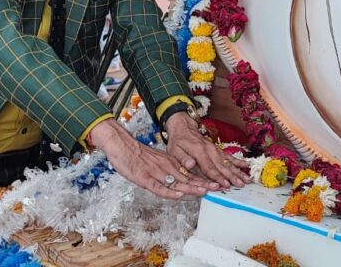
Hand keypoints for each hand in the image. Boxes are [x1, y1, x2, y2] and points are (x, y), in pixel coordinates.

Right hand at [86, 118, 218, 198]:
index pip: (190, 173)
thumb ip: (169, 169)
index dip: (203, 180)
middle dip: (203, 184)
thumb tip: (181, 179)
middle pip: (187, 178)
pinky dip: (169, 191)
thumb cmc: (137, 155)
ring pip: (176, 182)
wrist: (122, 145)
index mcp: (170, 163)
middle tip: (218, 187)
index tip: (216, 184)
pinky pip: (159, 187)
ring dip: (191, 187)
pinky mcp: (145, 178)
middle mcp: (166, 167)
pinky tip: (179, 194)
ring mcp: (156, 172)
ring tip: (205, 191)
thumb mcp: (158, 160)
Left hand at [165, 112, 250, 189]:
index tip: (225, 184)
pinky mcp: (217, 150)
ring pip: (228, 162)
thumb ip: (183, 158)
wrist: (183, 127)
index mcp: (199, 152)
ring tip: (247, 179)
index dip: (217, 177)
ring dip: (238, 171)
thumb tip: (190, 164)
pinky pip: (229, 157)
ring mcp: (215, 150)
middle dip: (232, 176)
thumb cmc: (178, 141)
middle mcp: (210, 150)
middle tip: (241, 184)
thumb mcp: (174, 150)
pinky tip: (246, 166)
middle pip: (222, 166)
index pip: (209, 168)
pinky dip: (238, 162)